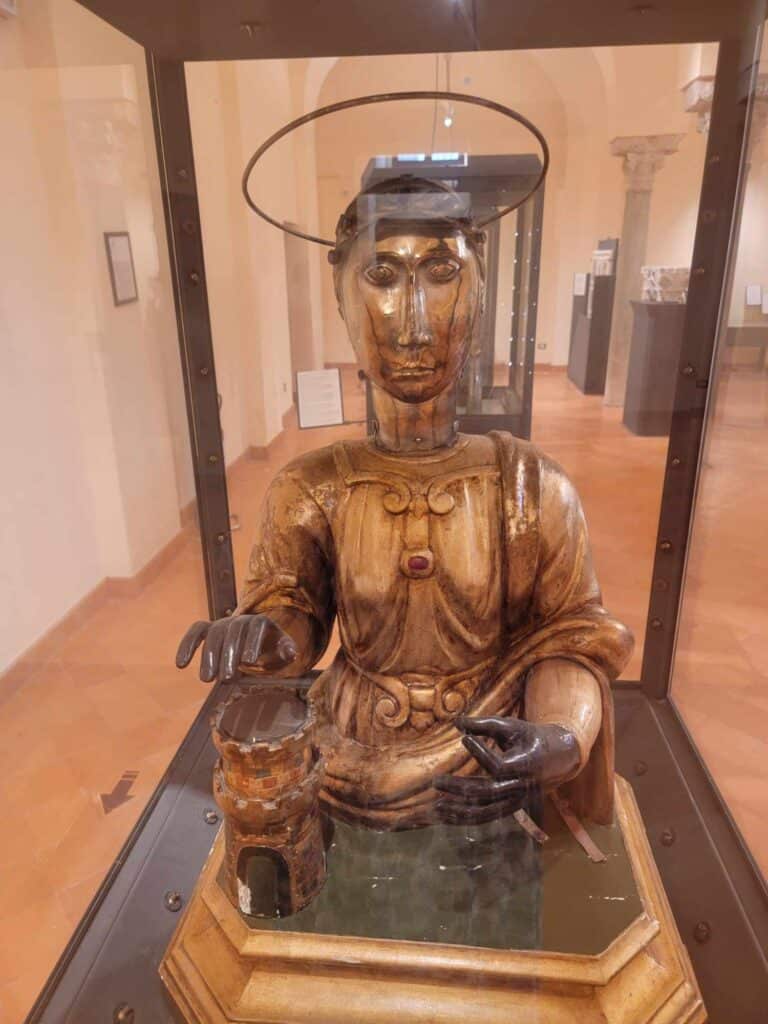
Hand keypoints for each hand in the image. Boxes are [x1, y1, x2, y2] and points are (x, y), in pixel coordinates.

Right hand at [175, 614, 296, 683]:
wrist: (257, 644)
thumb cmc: (271, 650)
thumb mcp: (283, 651)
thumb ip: (287, 651)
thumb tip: (290, 652)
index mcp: (261, 622)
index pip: (256, 627)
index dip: (252, 642)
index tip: (248, 661)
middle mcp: (240, 620)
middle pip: (232, 632)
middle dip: (229, 655)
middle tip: (228, 679)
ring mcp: (223, 624)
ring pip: (213, 634)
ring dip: (208, 656)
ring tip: (208, 680)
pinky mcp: (208, 630)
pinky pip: (196, 633)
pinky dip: (187, 645)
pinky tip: (181, 664)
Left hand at [433, 715, 579, 806]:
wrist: (557, 758)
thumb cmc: (531, 738)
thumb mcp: (512, 726)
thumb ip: (484, 724)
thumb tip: (456, 722)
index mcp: (525, 766)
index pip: (498, 766)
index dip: (481, 753)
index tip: (465, 739)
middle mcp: (520, 788)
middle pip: (486, 793)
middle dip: (458, 789)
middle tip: (435, 781)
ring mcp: (516, 802)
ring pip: (484, 813)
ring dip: (458, 812)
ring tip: (435, 807)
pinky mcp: (510, 809)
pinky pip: (485, 817)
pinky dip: (465, 818)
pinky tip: (446, 815)